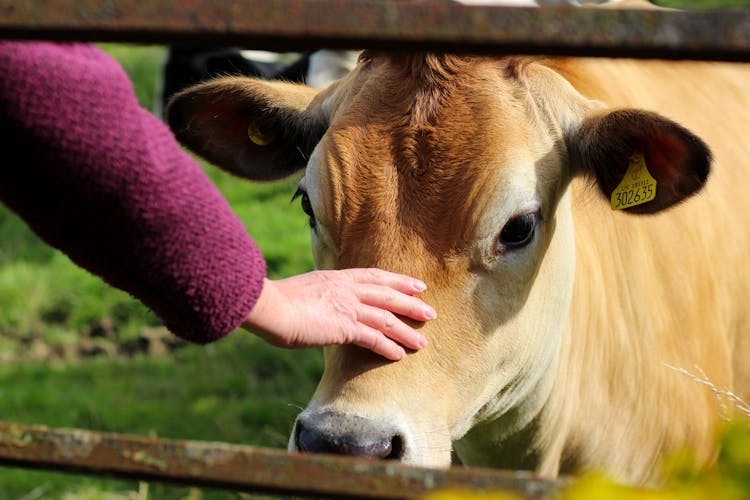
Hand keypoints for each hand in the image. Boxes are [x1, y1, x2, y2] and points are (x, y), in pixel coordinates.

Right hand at [241, 268, 434, 359]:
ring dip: (406, 331)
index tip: (416, 285)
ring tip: (423, 342)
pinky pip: (373, 337)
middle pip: (388, 295)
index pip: (375, 277)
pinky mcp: (343, 326)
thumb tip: (321, 307)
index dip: (398, 281)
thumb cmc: (277, 303)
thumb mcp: (302, 292)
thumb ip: (318, 297)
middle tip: (430, 312)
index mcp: (337, 278)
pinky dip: (388, 346)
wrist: (269, 307)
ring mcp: (346, 307)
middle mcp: (346, 289)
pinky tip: (400, 355)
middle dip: (411, 304)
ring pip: (386, 318)